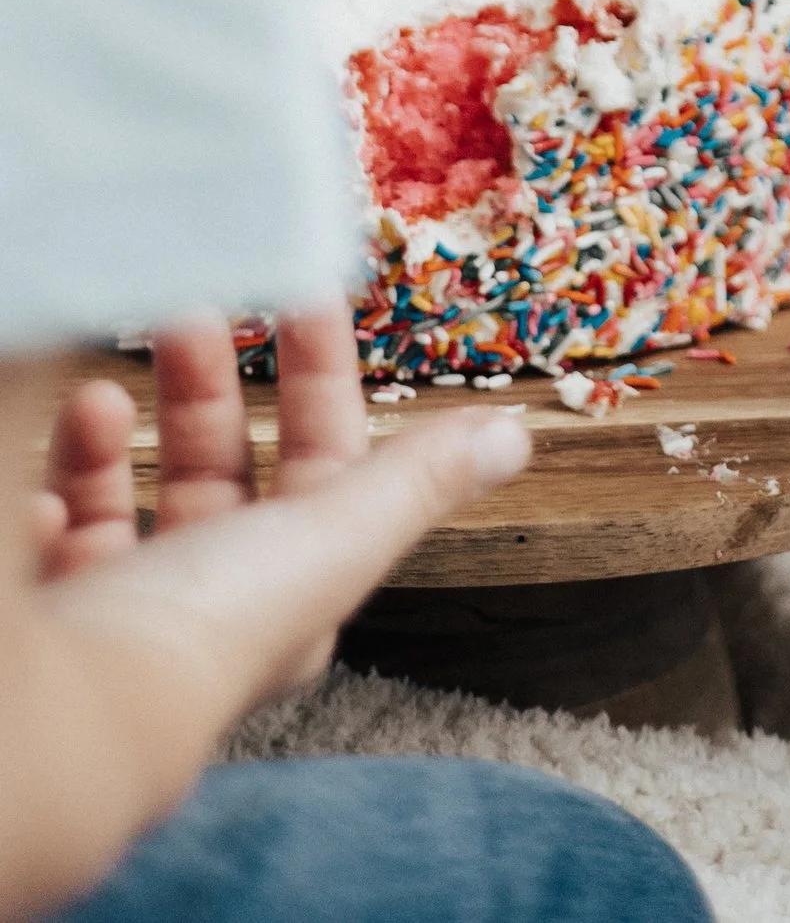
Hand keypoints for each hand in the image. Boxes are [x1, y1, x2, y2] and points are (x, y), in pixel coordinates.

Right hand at [24, 303, 530, 706]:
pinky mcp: (44, 619)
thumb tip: (514, 437)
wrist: (50, 722)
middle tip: (188, 314)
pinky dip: (50, 501)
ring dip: (113, 440)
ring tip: (98, 399)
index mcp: (287, 592)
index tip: (302, 296)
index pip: (321, 469)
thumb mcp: (330, 539)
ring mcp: (115, 613)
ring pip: (122, 502)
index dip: (318, 382)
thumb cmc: (197, 638)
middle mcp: (204, 606)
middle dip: (203, 392)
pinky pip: (49, 543)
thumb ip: (414, 482)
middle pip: (212, 476)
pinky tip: (42, 497)